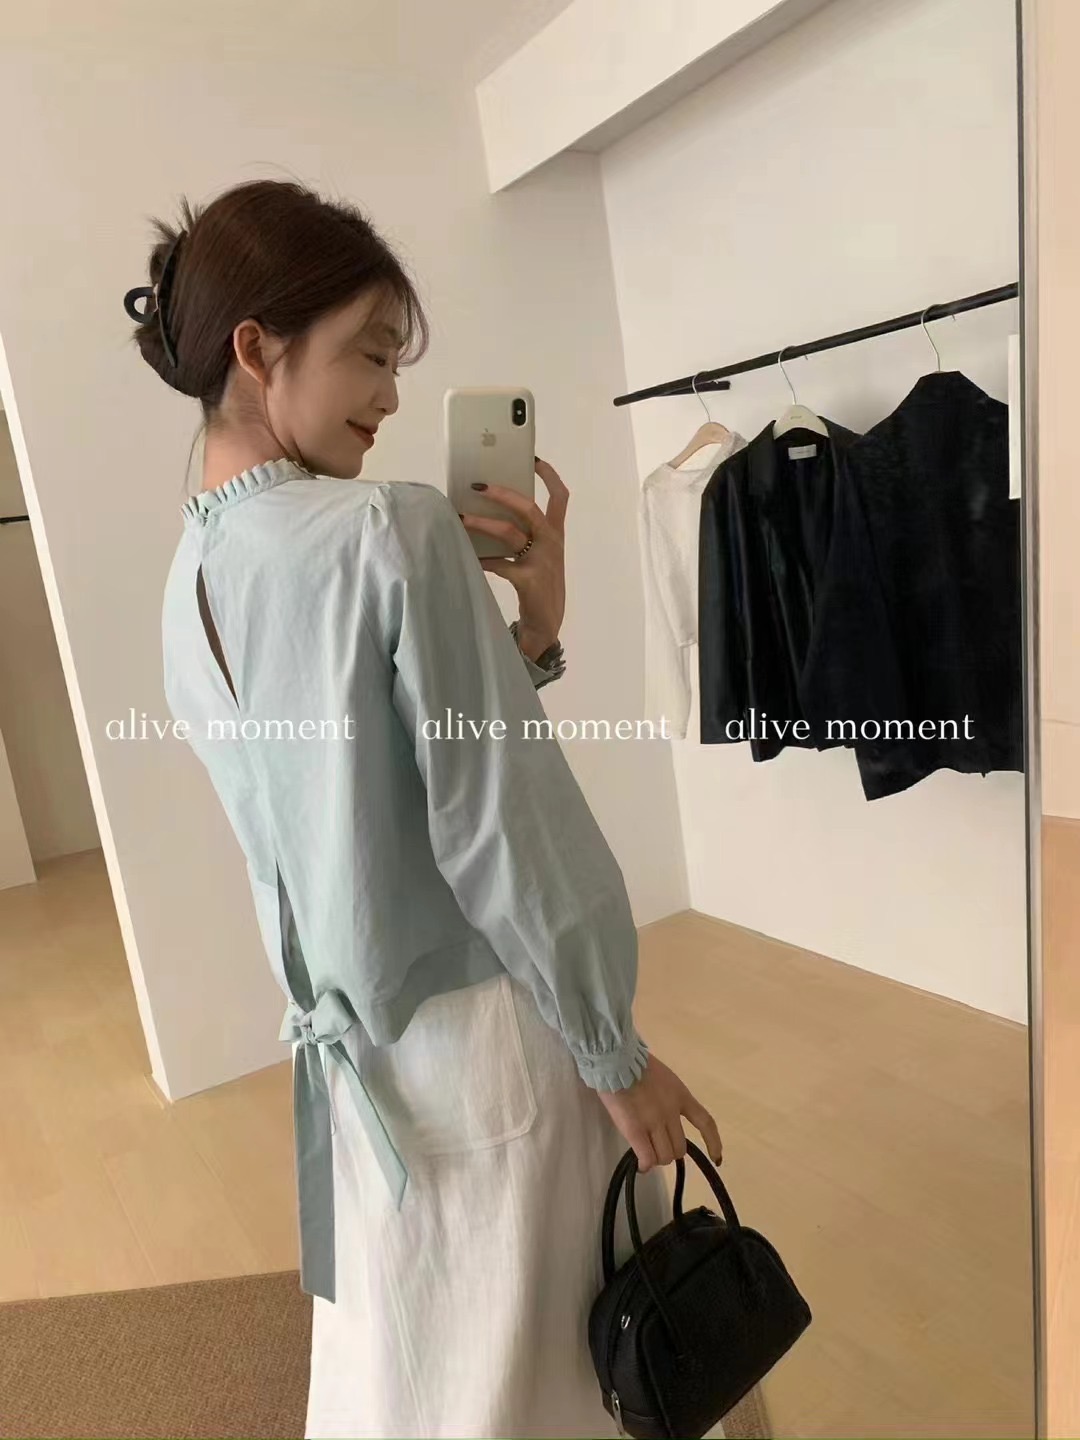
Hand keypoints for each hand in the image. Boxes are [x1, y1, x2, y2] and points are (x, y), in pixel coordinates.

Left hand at [457, 457, 566, 655]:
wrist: (546, 625)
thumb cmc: (538, 587)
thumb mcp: (538, 557)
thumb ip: (523, 535)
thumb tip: (489, 511)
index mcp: (556, 535)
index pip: (560, 497)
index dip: (549, 476)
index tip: (532, 458)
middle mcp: (551, 544)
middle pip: (529, 508)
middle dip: (503, 494)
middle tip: (478, 485)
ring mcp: (541, 562)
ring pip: (509, 532)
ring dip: (482, 523)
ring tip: (461, 517)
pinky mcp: (528, 580)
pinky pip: (499, 564)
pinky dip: (482, 559)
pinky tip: (470, 559)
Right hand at [595, 1053, 722, 1173]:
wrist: (615, 1059)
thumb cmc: (634, 1063)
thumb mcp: (662, 1078)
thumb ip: (667, 1099)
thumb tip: (663, 1121)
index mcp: (681, 1095)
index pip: (705, 1123)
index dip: (713, 1143)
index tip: (717, 1158)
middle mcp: (671, 1112)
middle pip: (680, 1148)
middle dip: (669, 1151)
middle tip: (656, 1147)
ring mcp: (654, 1122)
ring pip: (665, 1156)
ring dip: (656, 1158)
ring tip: (645, 1153)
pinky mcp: (635, 1130)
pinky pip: (647, 1157)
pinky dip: (644, 1165)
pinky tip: (640, 1165)